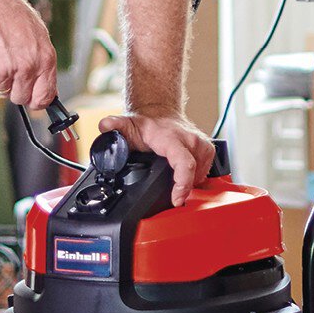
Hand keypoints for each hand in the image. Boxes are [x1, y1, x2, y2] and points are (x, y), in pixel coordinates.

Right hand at [0, 0, 58, 109]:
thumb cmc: (13, 17)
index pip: (44, 97)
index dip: (37, 102)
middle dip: (15, 89)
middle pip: (20, 98)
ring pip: (0, 91)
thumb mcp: (39, 36)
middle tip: (9, 70)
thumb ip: (43, 64)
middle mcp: (26, 67)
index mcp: (44, 60)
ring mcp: (4, 70)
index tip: (32, 101)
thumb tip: (47, 89)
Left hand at [100, 110, 215, 207]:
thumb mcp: (128, 124)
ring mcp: (202, 146)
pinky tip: (184, 180)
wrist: (162, 113)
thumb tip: (105, 126)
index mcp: (173, 138)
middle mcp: (191, 141)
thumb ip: (114, 126)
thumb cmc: (148, 123)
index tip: (176, 199)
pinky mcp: (208, 151)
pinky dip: (195, 179)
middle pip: (193, 175)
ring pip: (200, 176)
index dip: (182, 184)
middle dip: (184, 190)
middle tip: (171, 198)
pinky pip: (204, 173)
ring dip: (189, 185)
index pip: (184, 163)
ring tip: (176, 187)